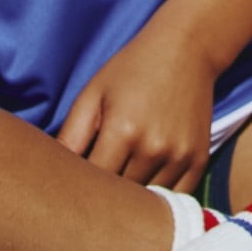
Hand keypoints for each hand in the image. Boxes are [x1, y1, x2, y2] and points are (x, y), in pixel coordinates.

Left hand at [55, 23, 217, 189]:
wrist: (188, 48)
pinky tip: (146, 186)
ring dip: (131, 201)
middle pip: (119, 198)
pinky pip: (176, 197)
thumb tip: (52, 176)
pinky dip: (159, 200)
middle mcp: (154, 148)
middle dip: (103, 198)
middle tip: (90, 194)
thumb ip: (69, 136)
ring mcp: (180, 155)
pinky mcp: (199, 158)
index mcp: (122, 131)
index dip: (78, 191)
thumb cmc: (131, 69)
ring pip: (146, 202)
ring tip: (117, 191)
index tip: (70, 191)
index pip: (92, 186)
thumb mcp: (93, 94)